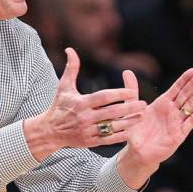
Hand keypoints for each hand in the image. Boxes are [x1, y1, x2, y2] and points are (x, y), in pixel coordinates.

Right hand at [24, 48, 146, 160]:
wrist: (49, 131)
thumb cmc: (59, 106)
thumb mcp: (64, 87)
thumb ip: (71, 68)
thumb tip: (70, 49)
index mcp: (81, 103)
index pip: (103, 97)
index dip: (118, 94)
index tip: (132, 91)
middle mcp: (85, 117)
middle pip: (111, 112)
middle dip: (129, 107)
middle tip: (143, 104)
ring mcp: (87, 130)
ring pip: (111, 127)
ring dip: (128, 122)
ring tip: (141, 116)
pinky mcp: (89, 142)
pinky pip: (107, 140)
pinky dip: (119, 136)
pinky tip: (131, 131)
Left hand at [117, 68, 192, 187]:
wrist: (136, 151)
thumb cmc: (134, 130)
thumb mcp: (131, 107)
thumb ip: (131, 90)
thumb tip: (127, 71)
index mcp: (161, 104)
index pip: (176, 89)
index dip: (184, 80)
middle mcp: (171, 111)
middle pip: (185, 95)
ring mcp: (176, 122)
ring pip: (190, 106)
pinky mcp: (179, 134)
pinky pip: (191, 122)